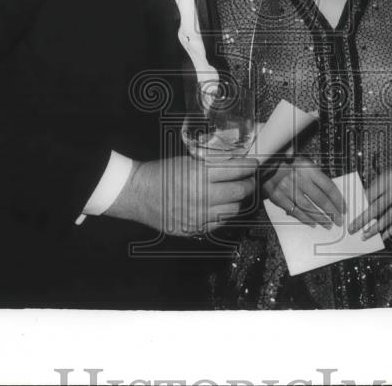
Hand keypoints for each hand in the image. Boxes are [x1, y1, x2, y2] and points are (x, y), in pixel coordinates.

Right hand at [109, 155, 257, 236]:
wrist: (137, 193)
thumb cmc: (160, 173)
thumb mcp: (188, 161)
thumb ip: (212, 165)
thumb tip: (235, 163)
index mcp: (199, 174)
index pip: (236, 170)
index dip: (249, 166)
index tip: (254, 164)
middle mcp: (202, 196)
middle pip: (240, 191)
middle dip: (249, 184)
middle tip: (249, 179)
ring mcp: (198, 215)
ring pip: (233, 210)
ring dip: (237, 200)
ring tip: (234, 193)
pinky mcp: (194, 228)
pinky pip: (219, 223)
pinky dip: (223, 214)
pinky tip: (220, 206)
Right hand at [263, 156, 343, 227]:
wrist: (262, 161)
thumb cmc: (284, 161)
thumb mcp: (302, 160)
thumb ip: (314, 174)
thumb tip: (329, 191)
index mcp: (308, 167)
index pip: (328, 186)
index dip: (338, 199)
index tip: (343, 208)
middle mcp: (299, 178)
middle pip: (320, 199)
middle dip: (332, 212)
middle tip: (339, 221)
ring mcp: (287, 188)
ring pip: (308, 207)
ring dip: (320, 218)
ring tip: (328, 224)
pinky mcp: (277, 196)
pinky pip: (294, 210)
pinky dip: (304, 218)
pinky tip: (312, 223)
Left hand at [348, 159, 391, 241]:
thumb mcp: (382, 176)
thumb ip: (373, 190)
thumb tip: (361, 207)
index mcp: (389, 177)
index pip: (370, 195)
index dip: (360, 207)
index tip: (351, 216)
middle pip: (378, 208)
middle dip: (363, 220)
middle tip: (353, 229)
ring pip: (388, 217)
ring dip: (375, 228)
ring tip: (365, 235)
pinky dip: (390, 231)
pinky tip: (382, 236)